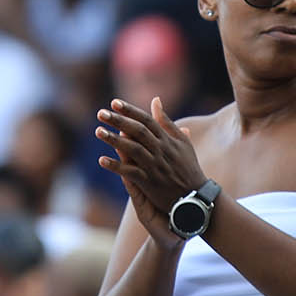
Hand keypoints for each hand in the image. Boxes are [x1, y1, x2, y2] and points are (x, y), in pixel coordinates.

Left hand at [95, 99, 205, 216]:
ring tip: (98, 131)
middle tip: (100, 113)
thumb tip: (155, 100)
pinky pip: (131, 172)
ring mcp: (155, 166)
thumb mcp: (182, 141)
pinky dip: (117, 166)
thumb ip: (166, 121)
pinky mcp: (150, 182)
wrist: (196, 196)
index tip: (114, 103)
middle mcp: (161, 150)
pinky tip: (102, 160)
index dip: (130, 111)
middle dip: (119, 121)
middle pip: (138, 131)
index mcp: (167, 140)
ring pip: (133, 149)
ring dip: (114, 140)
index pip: (147, 120)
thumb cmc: (188, 167)